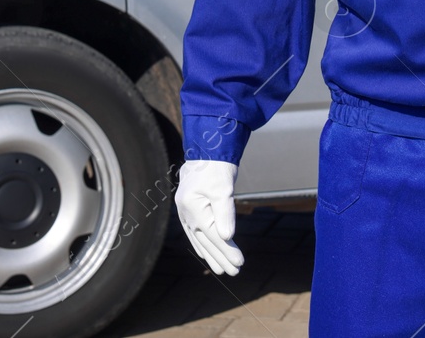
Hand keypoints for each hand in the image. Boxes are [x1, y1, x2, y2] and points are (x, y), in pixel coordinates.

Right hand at [174, 159, 243, 275]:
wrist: (206, 152)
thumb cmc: (216, 168)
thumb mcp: (223, 188)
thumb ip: (225, 213)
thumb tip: (227, 236)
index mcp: (193, 208)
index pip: (213, 235)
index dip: (227, 250)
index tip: (240, 263)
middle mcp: (186, 213)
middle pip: (205, 241)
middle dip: (221, 258)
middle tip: (235, 272)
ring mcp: (185, 212)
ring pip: (199, 239)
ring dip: (211, 255)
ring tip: (221, 270)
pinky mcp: (188, 210)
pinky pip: (194, 233)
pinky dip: (201, 245)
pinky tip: (205, 255)